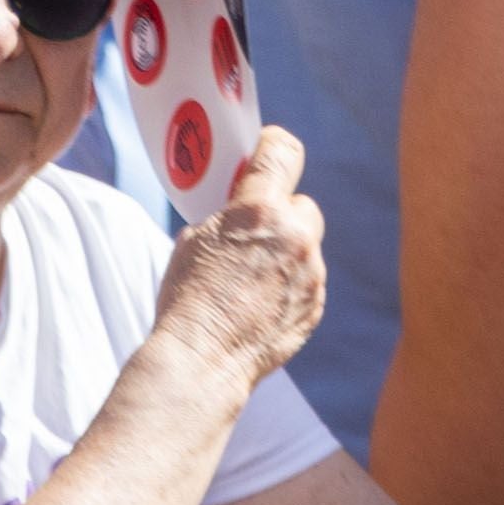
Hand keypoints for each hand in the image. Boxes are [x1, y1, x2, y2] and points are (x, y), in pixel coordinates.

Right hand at [148, 126, 325, 388]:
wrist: (204, 358)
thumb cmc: (187, 298)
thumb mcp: (194, 239)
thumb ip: (229, 216)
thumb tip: (243, 208)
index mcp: (259, 211)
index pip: (283, 152)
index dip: (274, 146)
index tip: (267, 150)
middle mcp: (296, 236)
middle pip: (302, 204)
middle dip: (281, 213)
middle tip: (252, 232)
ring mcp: (312, 272)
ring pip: (305, 245)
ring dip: (284, 252)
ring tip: (247, 279)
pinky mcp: (316, 304)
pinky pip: (307, 280)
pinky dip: (287, 284)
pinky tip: (256, 302)